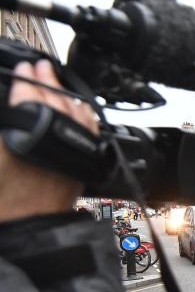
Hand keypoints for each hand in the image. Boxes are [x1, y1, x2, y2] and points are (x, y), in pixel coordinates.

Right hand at [0, 61, 98, 222]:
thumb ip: (4, 125)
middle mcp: (58, 134)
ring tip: (56, 80)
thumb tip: (7, 111)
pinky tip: (79, 107)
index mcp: (27, 129)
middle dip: (46, 80)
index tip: (24, 67)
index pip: (28, 94)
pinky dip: (83, 113)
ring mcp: (76, 145)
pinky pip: (89, 127)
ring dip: (65, 93)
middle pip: (54, 98)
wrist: (29, 225)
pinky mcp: (87, 157)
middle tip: (40, 66)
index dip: (25, 79)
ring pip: (75, 110)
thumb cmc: (5, 197)